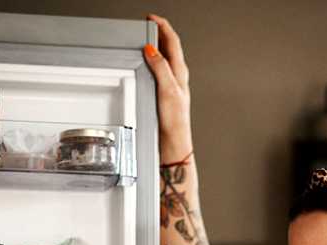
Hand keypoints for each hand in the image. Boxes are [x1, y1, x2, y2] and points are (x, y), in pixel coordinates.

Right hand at [144, 15, 192, 162]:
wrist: (173, 144)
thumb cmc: (175, 122)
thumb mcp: (168, 91)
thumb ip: (161, 68)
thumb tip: (152, 50)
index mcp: (180, 72)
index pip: (172, 42)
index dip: (163, 27)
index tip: (152, 18)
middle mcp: (177, 77)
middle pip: (168, 48)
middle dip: (158, 34)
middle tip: (147, 25)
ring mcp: (170, 86)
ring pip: (164, 60)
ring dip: (155, 48)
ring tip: (146, 41)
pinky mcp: (164, 96)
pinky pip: (158, 73)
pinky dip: (152, 65)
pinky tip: (146, 68)